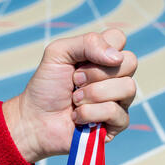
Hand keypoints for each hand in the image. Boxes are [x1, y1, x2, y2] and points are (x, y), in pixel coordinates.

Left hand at [3, 28, 136, 162]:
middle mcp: (116, 78)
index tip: (79, 62)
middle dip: (96, 73)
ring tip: (74, 101)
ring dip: (93, 94)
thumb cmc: (46, 87)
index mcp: (103, 58)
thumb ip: (88, 42)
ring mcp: (119, 102)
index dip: (101, 48)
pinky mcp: (116, 125)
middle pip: (130, 62)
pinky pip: (116, 113)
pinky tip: (77, 117)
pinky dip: (91, 113)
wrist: (34, 120)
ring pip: (128, 88)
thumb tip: (117, 58)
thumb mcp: (58, 53)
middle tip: (75, 82)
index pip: (119, 39)